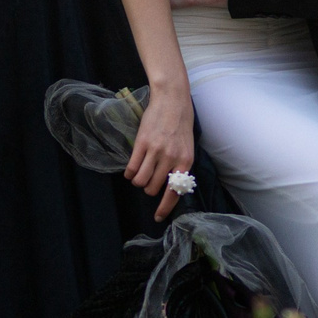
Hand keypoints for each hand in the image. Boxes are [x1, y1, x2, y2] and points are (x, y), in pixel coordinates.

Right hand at [128, 81, 198, 219]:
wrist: (172, 100)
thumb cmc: (181, 123)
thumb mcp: (187, 146)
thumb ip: (179, 165)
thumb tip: (170, 185)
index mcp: (185, 161)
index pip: (174, 192)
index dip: (165, 208)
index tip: (158, 217)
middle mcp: (171, 158)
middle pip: (153, 188)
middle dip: (149, 189)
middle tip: (149, 182)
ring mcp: (156, 151)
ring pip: (141, 181)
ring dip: (138, 182)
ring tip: (139, 176)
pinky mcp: (142, 143)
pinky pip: (132, 168)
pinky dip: (130, 174)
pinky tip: (131, 172)